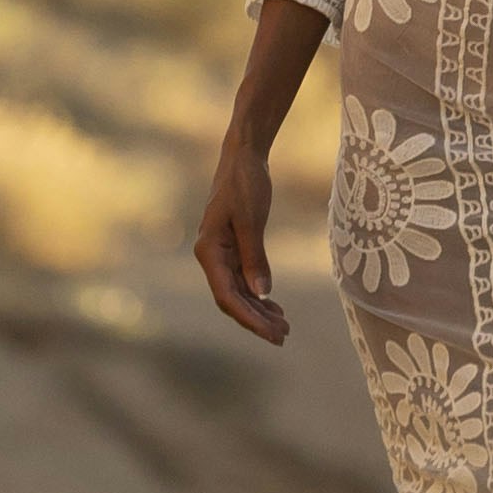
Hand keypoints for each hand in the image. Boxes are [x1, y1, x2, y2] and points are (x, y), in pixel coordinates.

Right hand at [193, 138, 286, 342]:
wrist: (243, 156)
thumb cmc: (245, 183)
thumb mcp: (252, 220)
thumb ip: (255, 257)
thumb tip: (262, 293)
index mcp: (209, 250)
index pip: (227, 295)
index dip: (249, 317)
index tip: (271, 333)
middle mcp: (211, 256)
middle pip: (232, 298)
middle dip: (256, 319)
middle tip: (283, 336)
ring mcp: (222, 254)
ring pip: (238, 292)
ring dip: (259, 310)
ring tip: (283, 327)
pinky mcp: (233, 248)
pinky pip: (244, 279)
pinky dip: (259, 294)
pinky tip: (274, 306)